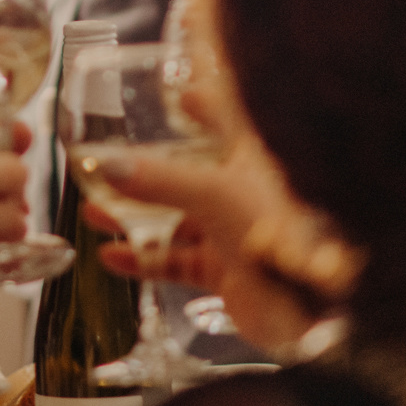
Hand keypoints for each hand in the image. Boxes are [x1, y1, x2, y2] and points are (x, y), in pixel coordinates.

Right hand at [81, 130, 346, 351]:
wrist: (310, 311)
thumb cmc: (281, 238)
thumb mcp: (214, 193)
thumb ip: (158, 179)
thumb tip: (106, 163)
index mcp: (254, 161)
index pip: (227, 121)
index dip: (203, 106)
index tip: (178, 93)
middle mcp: (244, 195)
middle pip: (188, 174)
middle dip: (146, 171)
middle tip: (110, 162)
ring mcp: (233, 234)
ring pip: (175, 219)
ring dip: (134, 217)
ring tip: (94, 212)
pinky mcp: (225, 271)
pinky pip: (175, 260)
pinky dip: (143, 258)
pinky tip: (113, 256)